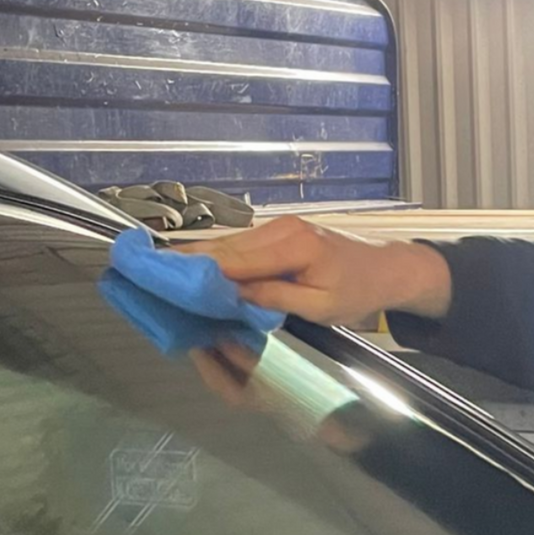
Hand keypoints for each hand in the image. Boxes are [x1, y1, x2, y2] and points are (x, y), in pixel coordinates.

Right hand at [174, 217, 452, 324]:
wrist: (388, 267)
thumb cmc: (360, 290)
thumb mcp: (321, 307)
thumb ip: (275, 300)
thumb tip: (234, 297)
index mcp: (293, 245)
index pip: (233, 260)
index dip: (194, 270)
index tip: (161, 276)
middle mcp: (281, 229)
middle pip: (222, 248)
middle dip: (184, 263)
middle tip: (145, 273)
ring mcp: (278, 227)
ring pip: (227, 246)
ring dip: (196, 261)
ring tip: (159, 273)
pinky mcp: (277, 233)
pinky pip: (239, 247)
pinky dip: (216, 260)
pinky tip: (192, 270)